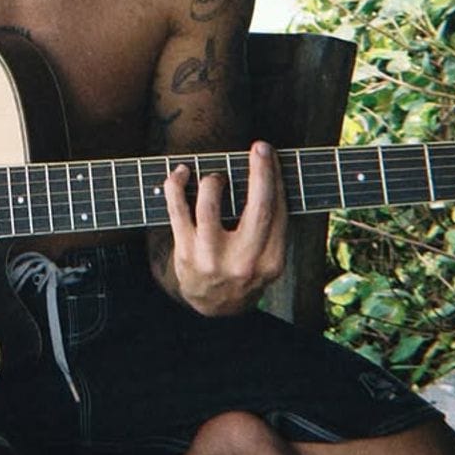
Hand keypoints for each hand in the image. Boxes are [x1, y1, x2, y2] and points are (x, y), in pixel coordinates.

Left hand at [161, 140, 286, 315]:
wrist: (214, 306)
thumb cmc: (243, 269)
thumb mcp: (267, 257)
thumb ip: (272, 225)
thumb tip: (272, 174)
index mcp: (272, 261)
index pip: (279, 212)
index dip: (274, 178)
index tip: (269, 154)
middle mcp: (245, 262)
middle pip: (259, 208)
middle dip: (261, 172)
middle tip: (260, 147)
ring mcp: (212, 259)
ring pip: (211, 206)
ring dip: (212, 181)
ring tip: (214, 178)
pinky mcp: (186, 255)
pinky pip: (177, 211)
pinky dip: (176, 186)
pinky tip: (180, 173)